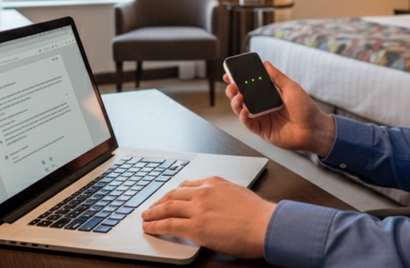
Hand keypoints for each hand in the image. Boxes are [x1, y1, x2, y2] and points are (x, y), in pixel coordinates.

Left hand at [141, 177, 275, 258]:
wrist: (264, 224)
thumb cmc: (257, 213)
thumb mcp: (237, 193)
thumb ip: (221, 194)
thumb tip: (215, 203)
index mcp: (213, 182)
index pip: (186, 185)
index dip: (174, 193)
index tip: (168, 197)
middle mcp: (202, 192)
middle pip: (173, 194)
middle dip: (159, 201)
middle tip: (151, 207)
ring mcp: (197, 209)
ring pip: (167, 207)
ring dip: (153, 212)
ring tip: (145, 217)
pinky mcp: (195, 227)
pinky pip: (168, 224)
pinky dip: (155, 226)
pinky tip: (149, 228)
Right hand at [225, 61, 335, 156]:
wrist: (314, 129)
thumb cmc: (305, 108)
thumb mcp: (291, 87)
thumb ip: (276, 76)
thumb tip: (265, 63)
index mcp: (268, 94)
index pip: (249, 85)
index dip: (238, 80)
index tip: (229, 73)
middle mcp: (262, 106)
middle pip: (242, 97)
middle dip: (233, 90)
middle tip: (231, 84)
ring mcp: (261, 118)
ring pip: (241, 110)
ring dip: (236, 102)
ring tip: (238, 96)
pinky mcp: (262, 130)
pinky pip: (248, 123)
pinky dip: (243, 117)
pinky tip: (244, 110)